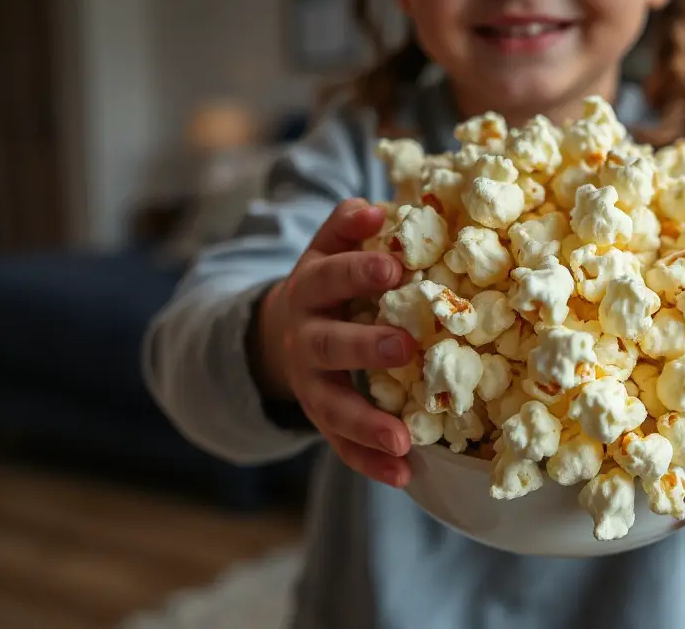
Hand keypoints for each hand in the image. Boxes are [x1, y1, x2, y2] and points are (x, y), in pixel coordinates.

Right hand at [256, 199, 416, 487]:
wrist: (280, 332)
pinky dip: (370, 462)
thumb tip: (375, 209)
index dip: (356, 271)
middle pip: (329, 345)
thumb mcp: (327, 249)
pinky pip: (342, 446)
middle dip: (364, 347)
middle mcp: (305, 338)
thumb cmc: (327, 284)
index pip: (329, 276)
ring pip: (333, 407)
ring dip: (366, 424)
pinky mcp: (322, 419)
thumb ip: (346, 227)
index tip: (392, 267)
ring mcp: (311, 384)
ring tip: (401, 441)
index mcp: (310, 289)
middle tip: (404, 347)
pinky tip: (403, 474)